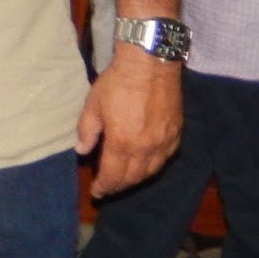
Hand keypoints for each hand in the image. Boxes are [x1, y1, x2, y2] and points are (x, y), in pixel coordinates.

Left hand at [76, 47, 181, 196]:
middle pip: (133, 177)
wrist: (150, 64)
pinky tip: (146, 164)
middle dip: (119, 186)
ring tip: (124, 180)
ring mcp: (164, 142)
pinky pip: (166, 158)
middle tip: (108, 188)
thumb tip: (82, 151)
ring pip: (151, 171)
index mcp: (123, 143)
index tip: (97, 192)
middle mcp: (146, 148)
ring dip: (137, 179)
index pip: (113, 175)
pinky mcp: (176, 133)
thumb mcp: (93, 105)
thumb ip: (87, 131)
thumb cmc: (117, 83)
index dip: (104, 186)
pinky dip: (154, 166)